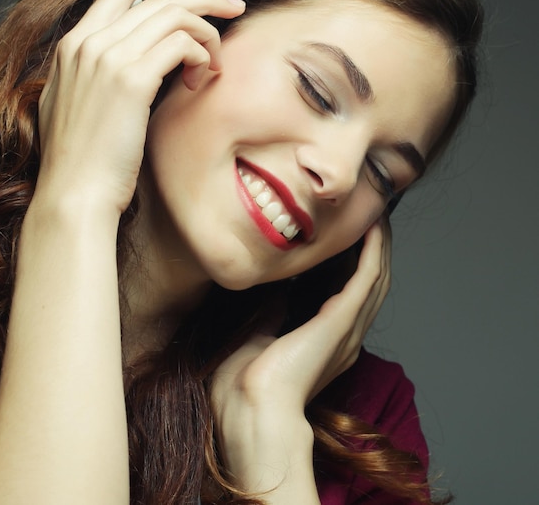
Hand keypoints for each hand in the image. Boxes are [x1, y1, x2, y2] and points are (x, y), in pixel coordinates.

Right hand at [35, 0, 245, 214]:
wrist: (74, 193)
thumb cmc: (82, 160)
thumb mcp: (74, 106)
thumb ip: (93, 76)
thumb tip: (125, 65)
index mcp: (74, 46)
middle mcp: (89, 42)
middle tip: (232, 6)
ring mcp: (108, 57)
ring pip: (176, 16)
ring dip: (207, 34)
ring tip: (216, 60)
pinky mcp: (132, 79)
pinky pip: (182, 44)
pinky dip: (201, 56)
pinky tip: (202, 78)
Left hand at [211, 218, 390, 494]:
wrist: (248, 406)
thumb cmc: (245, 383)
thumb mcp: (259, 336)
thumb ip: (273, 314)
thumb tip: (277, 292)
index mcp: (327, 344)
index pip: (350, 297)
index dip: (356, 266)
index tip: (351, 239)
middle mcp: (346, 337)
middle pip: (371, 284)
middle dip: (374, 250)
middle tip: (374, 220)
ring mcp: (347, 329)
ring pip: (376, 278)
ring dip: (379, 246)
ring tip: (378, 218)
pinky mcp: (342, 320)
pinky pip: (368, 277)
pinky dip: (373, 251)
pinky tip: (374, 229)